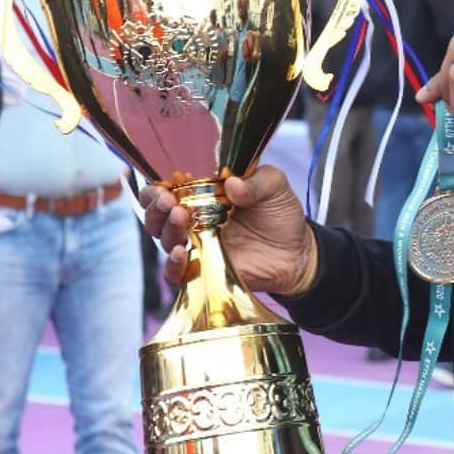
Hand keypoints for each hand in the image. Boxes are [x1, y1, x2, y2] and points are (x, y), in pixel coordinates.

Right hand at [140, 166, 316, 296]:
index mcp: (202, 194)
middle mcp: (192, 219)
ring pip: (163, 239)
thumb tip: (232, 183)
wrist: (297, 251)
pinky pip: (176, 273)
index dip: (157, 187)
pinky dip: (172, 265)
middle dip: (156, 207)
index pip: (166, 189)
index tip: (165, 185)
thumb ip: (256, 180)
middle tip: (169, 201)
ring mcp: (196, 245)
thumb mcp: (274, 185)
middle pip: (156, 215)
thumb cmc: (280, 214)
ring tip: (181, 218)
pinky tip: (181, 253)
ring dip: (166, 228)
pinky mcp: (202, 271)